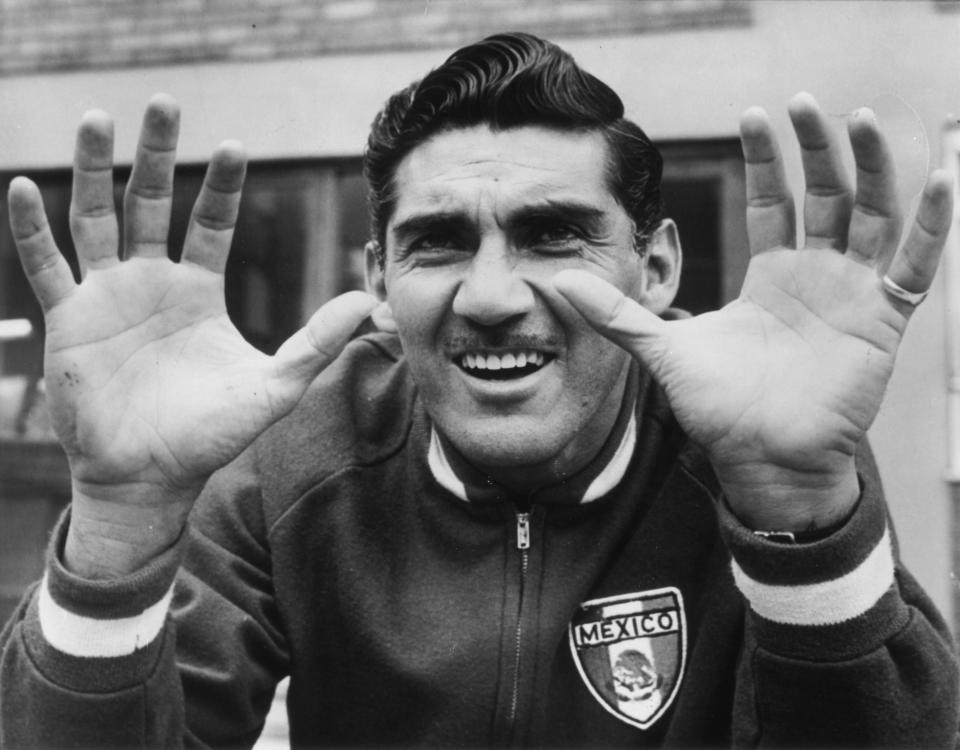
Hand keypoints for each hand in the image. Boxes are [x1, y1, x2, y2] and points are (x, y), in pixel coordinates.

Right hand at [8, 95, 374, 575]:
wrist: (151, 477)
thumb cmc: (212, 436)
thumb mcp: (274, 387)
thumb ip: (315, 343)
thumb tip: (365, 302)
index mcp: (198, 292)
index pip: (212, 223)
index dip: (223, 185)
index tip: (234, 145)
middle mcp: (151, 283)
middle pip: (151, 202)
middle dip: (157, 153)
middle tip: (164, 101)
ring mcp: (107, 297)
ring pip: (96, 217)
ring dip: (91, 169)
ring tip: (94, 117)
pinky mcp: (68, 320)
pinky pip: (46, 265)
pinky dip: (31, 228)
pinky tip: (21, 186)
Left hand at [553, 93, 953, 531]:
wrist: (760, 460)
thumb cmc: (718, 409)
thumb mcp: (664, 348)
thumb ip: (618, 314)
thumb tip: (559, 284)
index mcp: (770, 277)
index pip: (773, 202)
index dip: (765, 160)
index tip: (752, 115)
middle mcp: (815, 276)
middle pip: (823, 196)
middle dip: (815, 149)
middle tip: (801, 103)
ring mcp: (853, 294)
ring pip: (872, 215)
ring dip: (872, 167)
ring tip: (864, 118)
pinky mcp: (883, 319)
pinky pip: (916, 265)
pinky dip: (932, 225)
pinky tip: (941, 179)